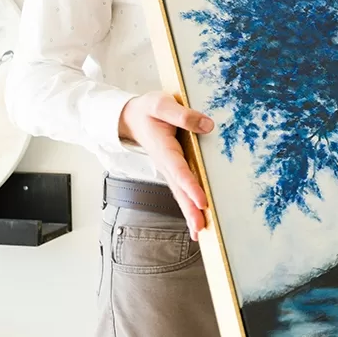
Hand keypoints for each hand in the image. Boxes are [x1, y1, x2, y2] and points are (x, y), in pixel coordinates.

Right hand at [118, 93, 211, 239]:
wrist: (130, 116)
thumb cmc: (147, 110)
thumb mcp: (161, 104)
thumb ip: (183, 114)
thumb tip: (207, 126)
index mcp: (164, 149)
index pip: (179, 170)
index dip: (190, 186)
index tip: (202, 201)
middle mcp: (165, 163)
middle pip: (179, 190)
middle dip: (190, 210)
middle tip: (202, 229)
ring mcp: (168, 168)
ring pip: (179, 194)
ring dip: (189, 213)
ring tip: (201, 232)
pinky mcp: (172, 169)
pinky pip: (181, 189)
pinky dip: (188, 205)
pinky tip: (196, 219)